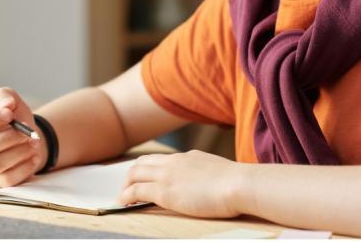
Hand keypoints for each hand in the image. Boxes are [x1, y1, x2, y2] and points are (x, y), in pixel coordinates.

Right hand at [0, 87, 46, 186]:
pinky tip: (34, 156)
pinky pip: (8, 179)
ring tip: (34, 142)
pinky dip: (24, 168)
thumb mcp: (11, 102)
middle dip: (9, 138)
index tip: (10, 114)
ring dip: (19, 152)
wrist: (30, 137)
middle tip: (27, 131)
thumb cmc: (16, 118)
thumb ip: (5, 97)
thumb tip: (7, 104)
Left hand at [118, 150, 244, 217]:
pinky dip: (126, 196)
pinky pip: (136, 190)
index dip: (149, 168)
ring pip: (134, 173)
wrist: (238, 184)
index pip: (160, 159)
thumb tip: (208, 182)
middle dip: (132, 175)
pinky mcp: (163, 191)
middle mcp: (173, 162)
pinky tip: (124, 203)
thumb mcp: (218, 172)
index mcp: (188, 157)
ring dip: (126, 185)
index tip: (145, 178)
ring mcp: (166, 175)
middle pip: (142, 163)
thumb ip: (207, 174)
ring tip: (123, 197)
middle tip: (128, 188)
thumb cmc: (237, 183)